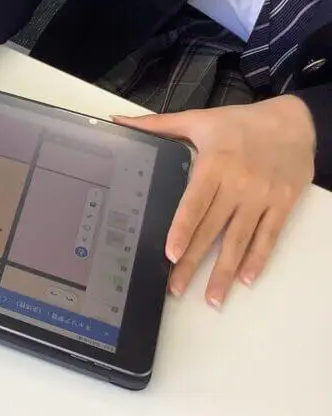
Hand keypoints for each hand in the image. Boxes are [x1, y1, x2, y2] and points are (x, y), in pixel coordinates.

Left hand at [115, 95, 314, 307]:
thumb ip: (157, 125)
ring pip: (240, 240)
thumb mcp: (198, 118)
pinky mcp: (282, 205)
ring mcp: (261, 197)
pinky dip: (258, 259)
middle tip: (177, 288)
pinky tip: (246, 279)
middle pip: (212, 229)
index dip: (183, 229)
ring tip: (211, 297)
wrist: (295, 121)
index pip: (195, 203)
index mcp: (214, 164)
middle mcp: (238, 184)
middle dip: (194, 261)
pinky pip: (268, 236)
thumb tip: (119, 121)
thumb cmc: (241, 122)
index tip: (171, 254)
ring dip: (225, 271)